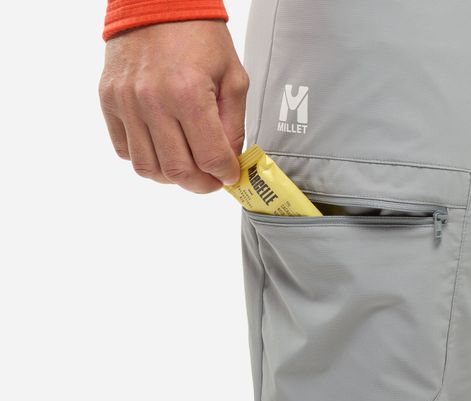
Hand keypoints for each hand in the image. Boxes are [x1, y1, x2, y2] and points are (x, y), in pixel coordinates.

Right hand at [99, 20, 248, 191]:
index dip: (225, 174)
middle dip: (202, 185)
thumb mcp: (233, 77)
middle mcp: (153, 102)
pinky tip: (163, 148)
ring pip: (149, 169)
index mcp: (189, 94)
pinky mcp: (109, 101)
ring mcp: (126, 103)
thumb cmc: (199, 35)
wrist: (156, 1)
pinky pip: (125, 151)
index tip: (230, 176)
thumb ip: (233, 126)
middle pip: (178, 171)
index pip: (210, 158)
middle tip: (212, 180)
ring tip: (187, 167)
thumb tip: (228, 162)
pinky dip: (147, 159)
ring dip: (172, 177)